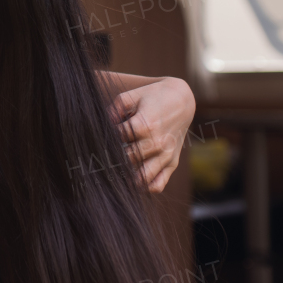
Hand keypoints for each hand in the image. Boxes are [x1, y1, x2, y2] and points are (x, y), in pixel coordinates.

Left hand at [110, 77, 195, 192]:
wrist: (181, 100)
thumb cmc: (151, 97)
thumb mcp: (130, 96)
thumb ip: (113, 111)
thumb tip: (102, 127)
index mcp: (145, 125)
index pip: (117, 140)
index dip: (106, 140)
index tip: (101, 138)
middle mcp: (157, 143)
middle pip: (127, 160)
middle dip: (114, 159)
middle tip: (104, 157)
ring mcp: (166, 155)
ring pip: (142, 177)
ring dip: (128, 177)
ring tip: (117, 170)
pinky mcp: (172, 163)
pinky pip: (158, 184)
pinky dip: (145, 187)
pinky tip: (134, 179)